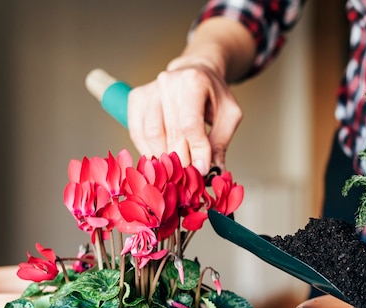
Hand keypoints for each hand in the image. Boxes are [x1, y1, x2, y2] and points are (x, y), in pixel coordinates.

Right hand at [127, 64, 241, 172]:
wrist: (196, 74)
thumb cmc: (214, 97)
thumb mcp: (229, 116)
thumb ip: (220, 143)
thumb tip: (216, 173)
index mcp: (193, 81)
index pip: (190, 124)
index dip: (196, 151)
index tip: (202, 170)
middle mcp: (168, 81)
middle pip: (170, 132)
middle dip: (181, 160)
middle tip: (190, 176)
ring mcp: (149, 89)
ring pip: (151, 134)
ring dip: (164, 158)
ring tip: (177, 171)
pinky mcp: (136, 98)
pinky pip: (137, 132)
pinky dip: (148, 151)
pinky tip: (160, 161)